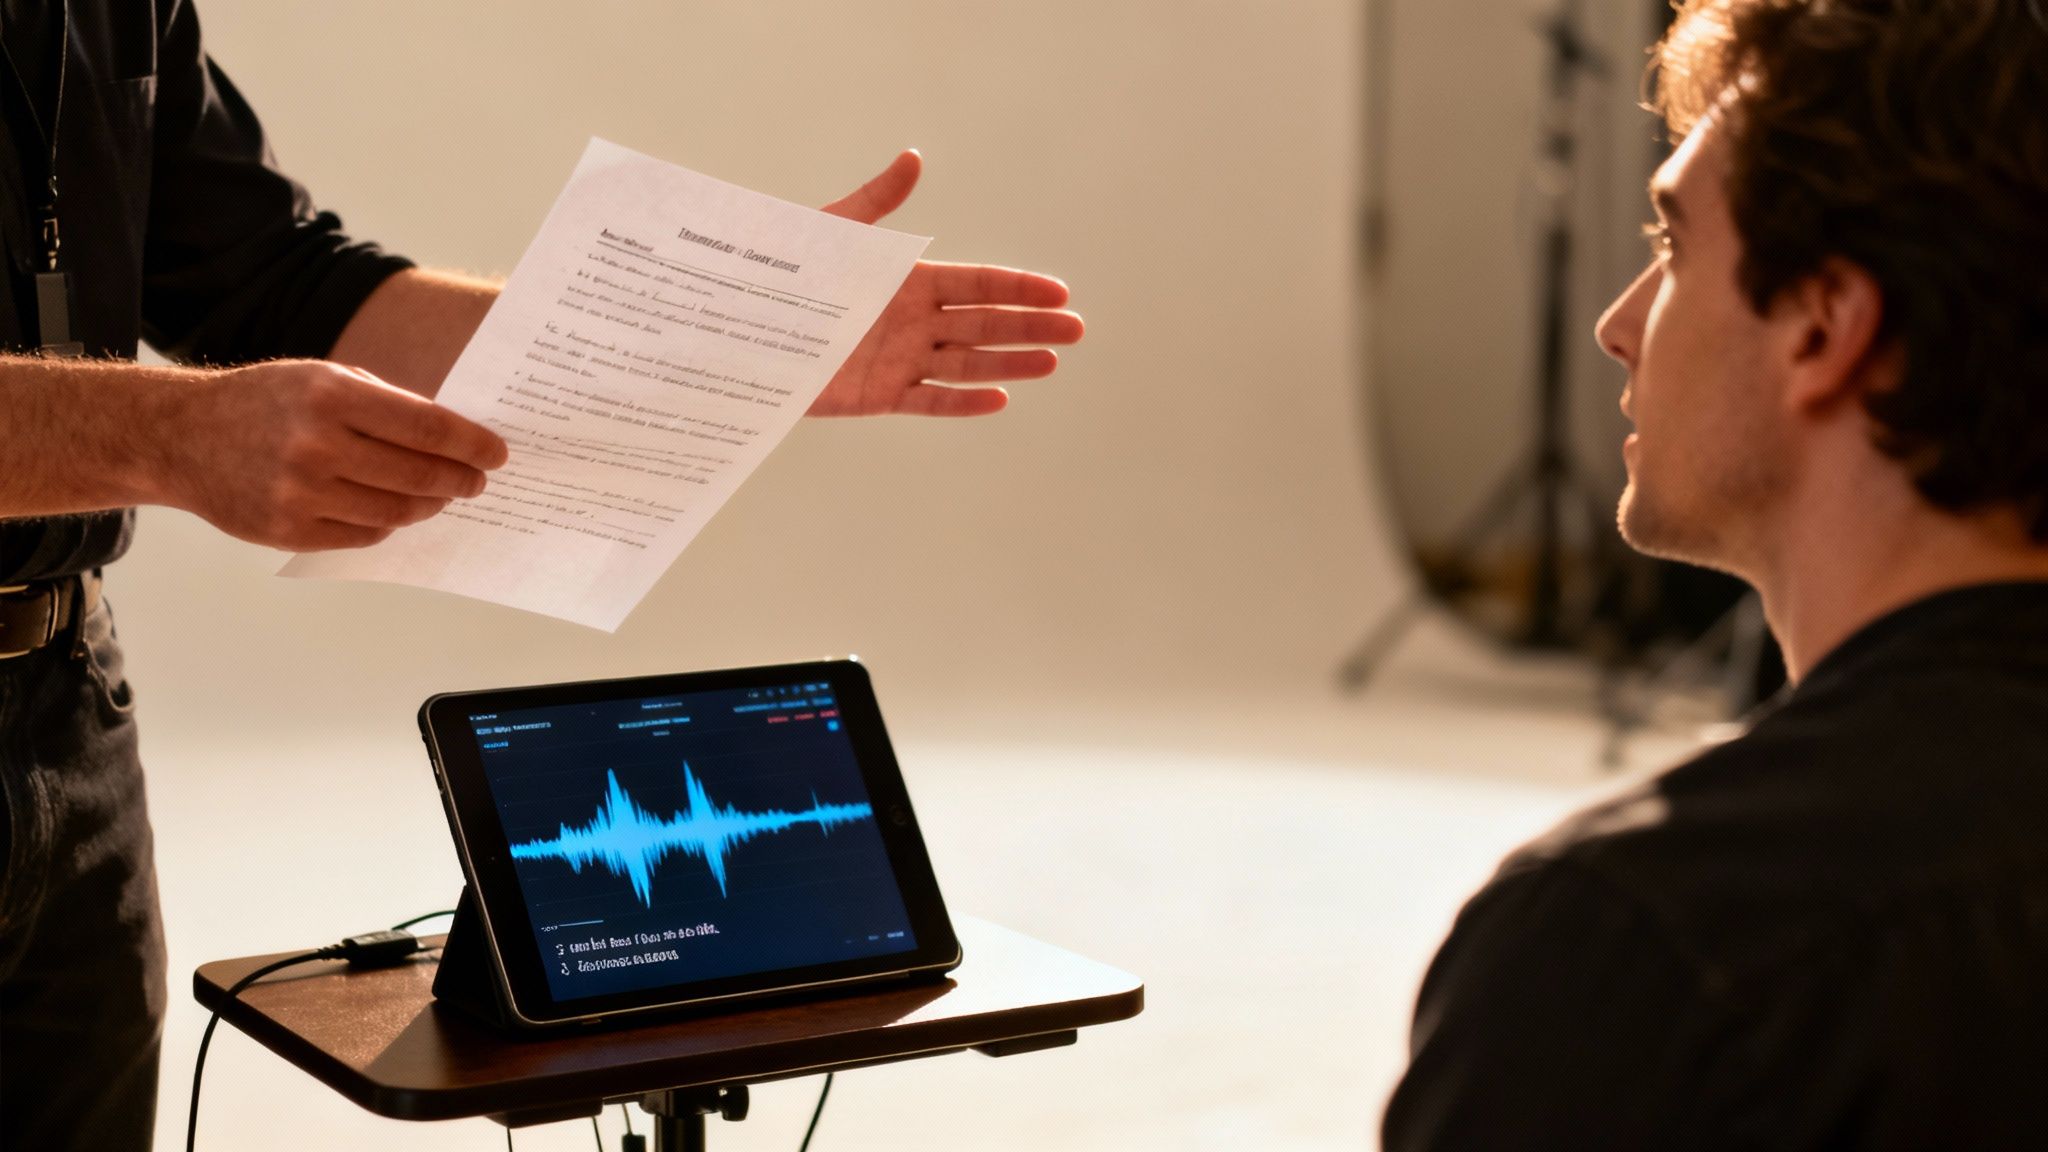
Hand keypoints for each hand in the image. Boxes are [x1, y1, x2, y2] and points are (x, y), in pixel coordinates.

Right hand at [160, 360, 508, 550]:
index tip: (497, 453)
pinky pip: (364, 536)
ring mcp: (300, 493)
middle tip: (478, 480)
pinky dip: (389, 524)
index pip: (426, 426)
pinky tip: (395, 511)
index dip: (471, 443)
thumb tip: (454, 435)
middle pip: (419, 475)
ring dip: (430, 506)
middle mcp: (316, 445)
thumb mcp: (323, 378)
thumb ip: (386, 404)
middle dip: (461, 480)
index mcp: (331, 396)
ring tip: (442, 496)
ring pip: (396, 512)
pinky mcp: (289, 531)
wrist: (182, 436)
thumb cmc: (267, 402)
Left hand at [811, 150, 1084, 416]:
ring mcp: (900, 360)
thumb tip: (914, 158)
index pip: (979, 284)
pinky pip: (930, 401)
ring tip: (1051, 362)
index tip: (1059, 292)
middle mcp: (913, 321)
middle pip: (985, 324)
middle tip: (1076, 330)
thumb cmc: (784, 271)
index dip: (1019, 288)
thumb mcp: (833, 230)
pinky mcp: (879, 395)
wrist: (743, 326)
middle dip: (1031, 326)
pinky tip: (999, 398)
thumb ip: (877, 201)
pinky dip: (963, 403)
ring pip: (968, 364)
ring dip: (1010, 363)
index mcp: (910, 279)